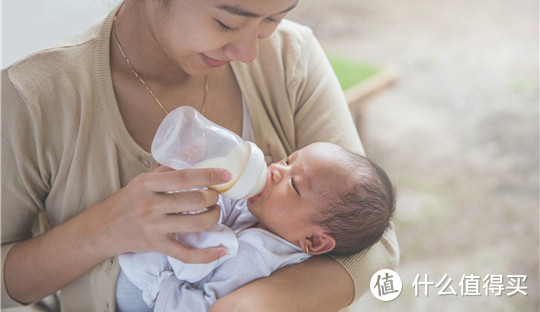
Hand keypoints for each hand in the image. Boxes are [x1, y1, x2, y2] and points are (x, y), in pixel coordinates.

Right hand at [99, 165, 230, 263]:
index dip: (208, 175)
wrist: (103, 228)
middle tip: (215, 195)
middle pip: (194, 201)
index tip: (226, 174)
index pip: (183, 178)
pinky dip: (207, 255)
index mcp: (147, 184)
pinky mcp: (157, 246)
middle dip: (213, 197)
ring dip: (214, 216)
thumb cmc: (130, 200)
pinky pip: (186, 254)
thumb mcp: (145, 178)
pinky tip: (222, 250)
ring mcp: (153, 228)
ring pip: (196, 224)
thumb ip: (172, 163)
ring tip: (215, 211)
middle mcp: (149, 206)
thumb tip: (200, 144)